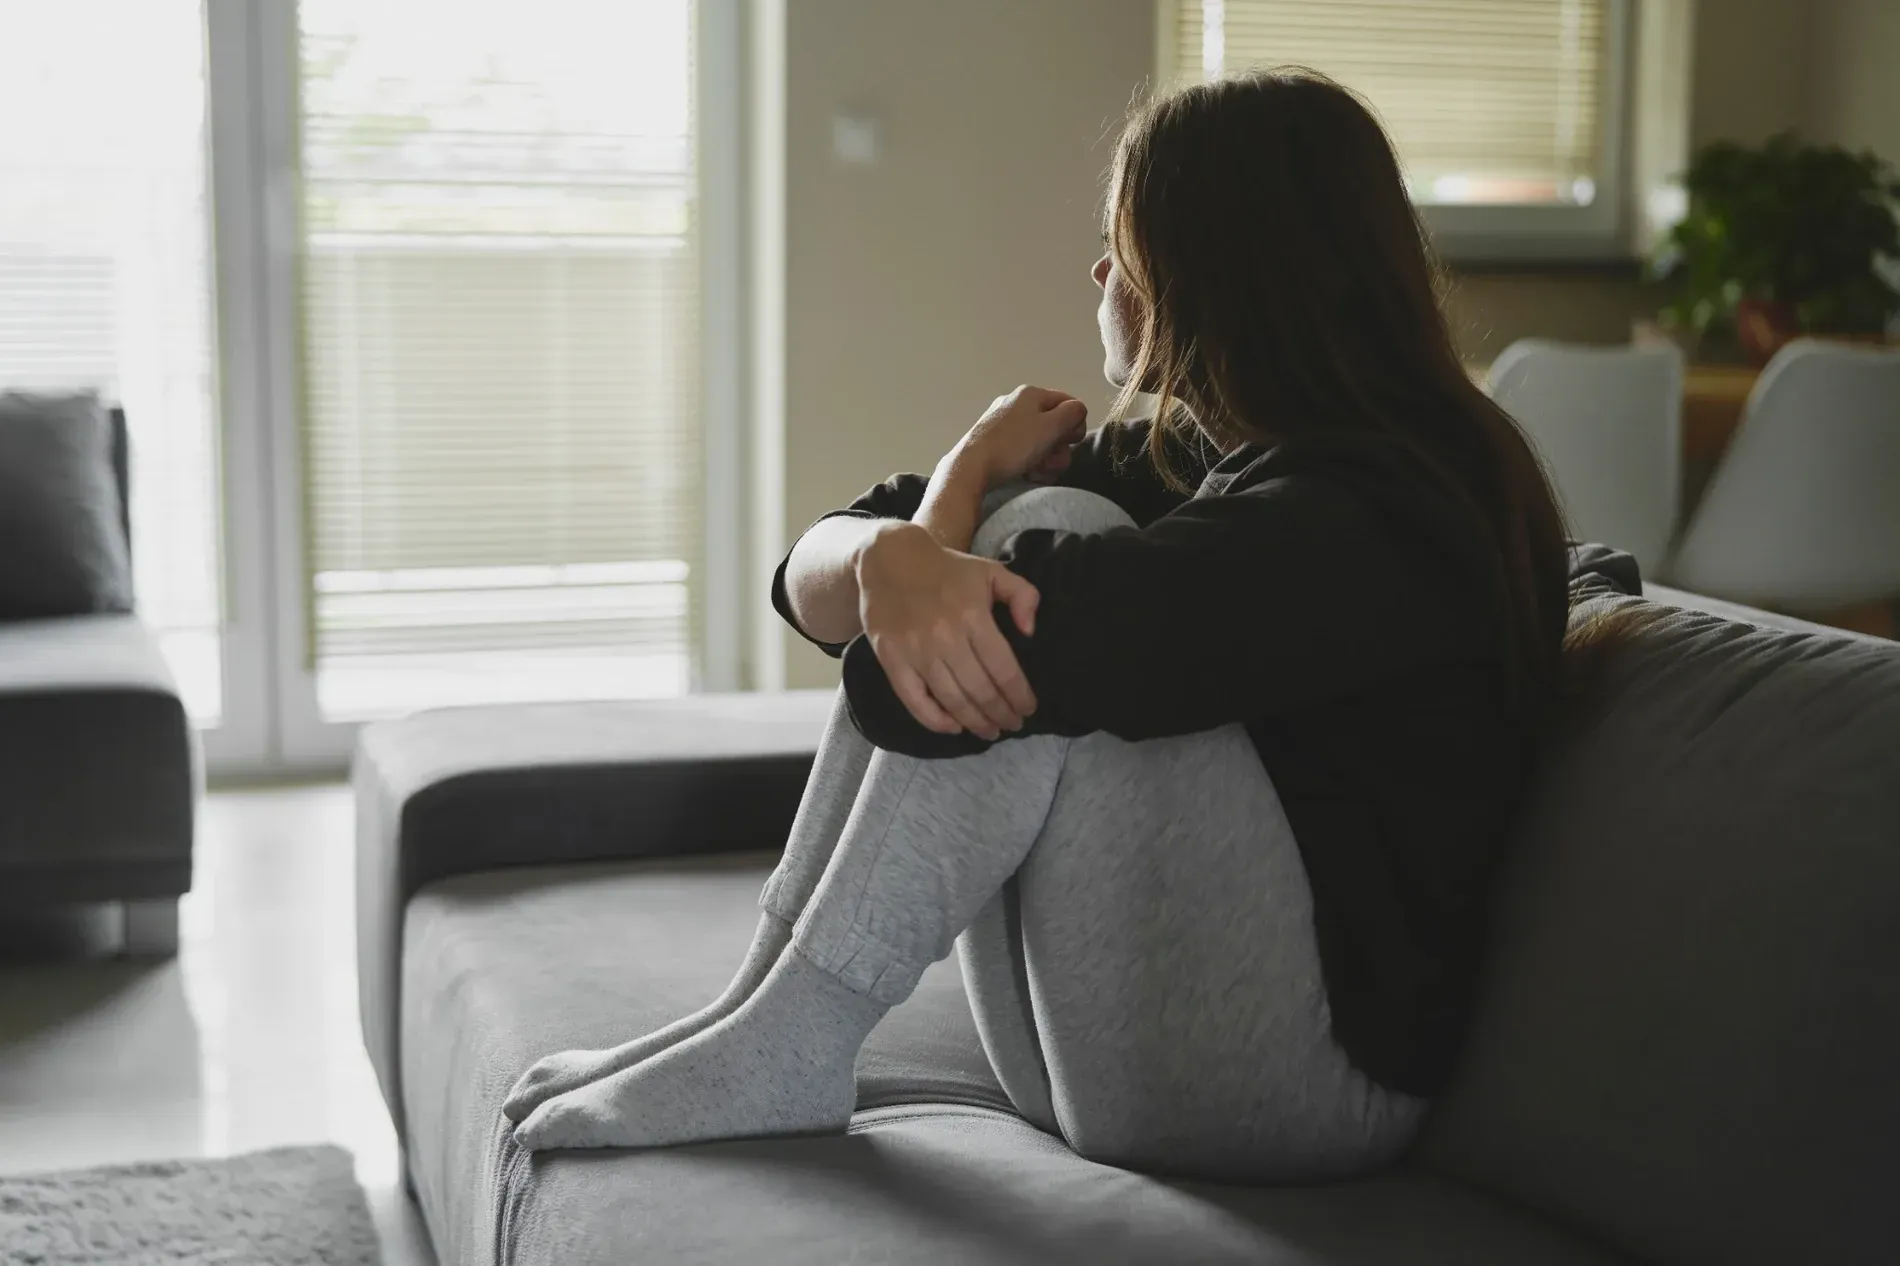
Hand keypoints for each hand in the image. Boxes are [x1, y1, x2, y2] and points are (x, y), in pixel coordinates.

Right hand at [855, 521, 1038, 738]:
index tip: (1028, 709)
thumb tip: (1030, 631)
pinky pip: (915, 701)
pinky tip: (953, 728)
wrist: (888, 558)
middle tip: (1012, 725)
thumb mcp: (991, 571)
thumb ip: (1022, 594)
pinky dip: (936, 721)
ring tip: (990, 732)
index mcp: (973, 615)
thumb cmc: (945, 569)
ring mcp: (915, 650)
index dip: (1019, 696)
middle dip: (1001, 714)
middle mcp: (945, 636)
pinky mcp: (891, 659)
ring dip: (975, 723)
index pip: (1003, 669)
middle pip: (980, 690)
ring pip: (952, 700)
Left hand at [956, 385, 1087, 487]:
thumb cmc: (1014, 446)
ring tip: (1036, 472)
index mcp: (1031, 394)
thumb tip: (1078, 411)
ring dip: (1046, 460)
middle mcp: (1016, 403)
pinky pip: (1023, 450)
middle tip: (1051, 463)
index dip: (1076, 425)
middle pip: (1055, 425)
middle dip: (1058, 448)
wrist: (970, 468)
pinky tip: (1026, 474)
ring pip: (1040, 441)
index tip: (1070, 443)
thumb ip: (1072, 414)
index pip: (1070, 404)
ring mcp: (1004, 423)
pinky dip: (1029, 463)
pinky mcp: (995, 441)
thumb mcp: (1050, 427)